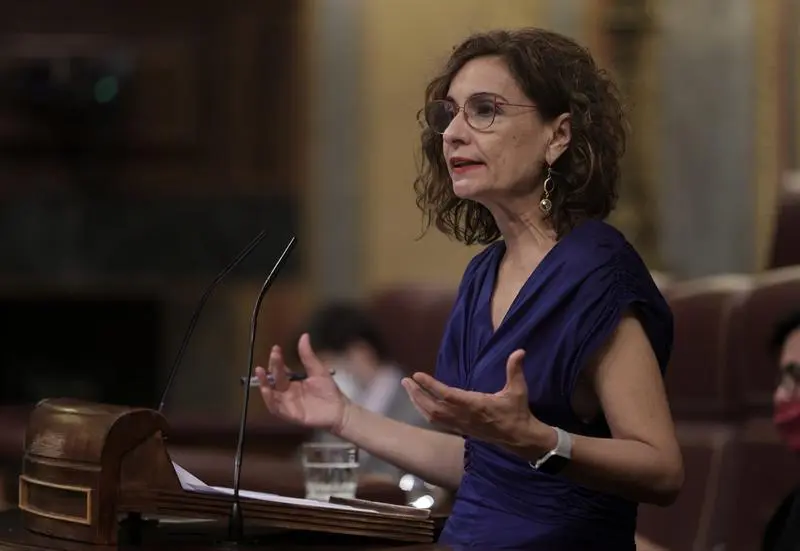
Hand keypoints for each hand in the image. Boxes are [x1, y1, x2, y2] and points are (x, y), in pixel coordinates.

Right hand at [256, 333, 349, 433]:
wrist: (339, 410)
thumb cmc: (329, 391)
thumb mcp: (318, 370)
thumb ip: (308, 355)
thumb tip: (304, 336)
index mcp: (293, 381)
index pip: (280, 370)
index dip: (277, 360)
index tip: (276, 348)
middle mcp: (287, 392)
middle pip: (275, 380)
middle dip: (272, 367)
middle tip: (274, 355)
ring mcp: (287, 403)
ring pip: (271, 394)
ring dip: (264, 383)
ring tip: (261, 371)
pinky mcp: (289, 414)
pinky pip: (275, 408)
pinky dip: (269, 400)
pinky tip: (267, 390)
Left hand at [401, 349, 553, 455]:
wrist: (519, 438)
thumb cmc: (517, 412)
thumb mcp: (518, 390)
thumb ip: (515, 370)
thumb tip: (520, 351)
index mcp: (476, 405)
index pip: (448, 395)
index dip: (431, 386)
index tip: (417, 375)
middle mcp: (465, 416)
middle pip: (433, 407)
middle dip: (417, 394)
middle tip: (406, 381)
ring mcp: (461, 425)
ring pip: (433, 416)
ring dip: (418, 403)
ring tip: (409, 389)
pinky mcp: (460, 429)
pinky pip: (437, 422)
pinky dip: (425, 412)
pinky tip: (419, 403)